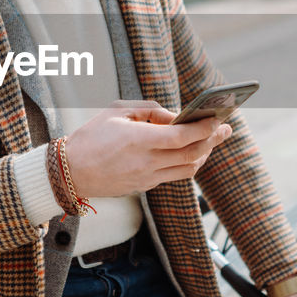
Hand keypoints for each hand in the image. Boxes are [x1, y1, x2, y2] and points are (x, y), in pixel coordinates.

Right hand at [63, 100, 231, 197]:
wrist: (70, 172)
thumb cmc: (91, 137)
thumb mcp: (117, 111)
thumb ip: (150, 110)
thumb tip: (176, 116)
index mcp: (138, 140)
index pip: (182, 136)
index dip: (204, 128)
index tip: (217, 118)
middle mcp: (146, 162)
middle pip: (192, 154)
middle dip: (213, 140)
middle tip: (226, 128)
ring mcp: (147, 178)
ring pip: (188, 169)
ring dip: (204, 154)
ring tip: (212, 139)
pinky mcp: (145, 187)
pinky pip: (174, 175)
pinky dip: (187, 163)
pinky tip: (191, 151)